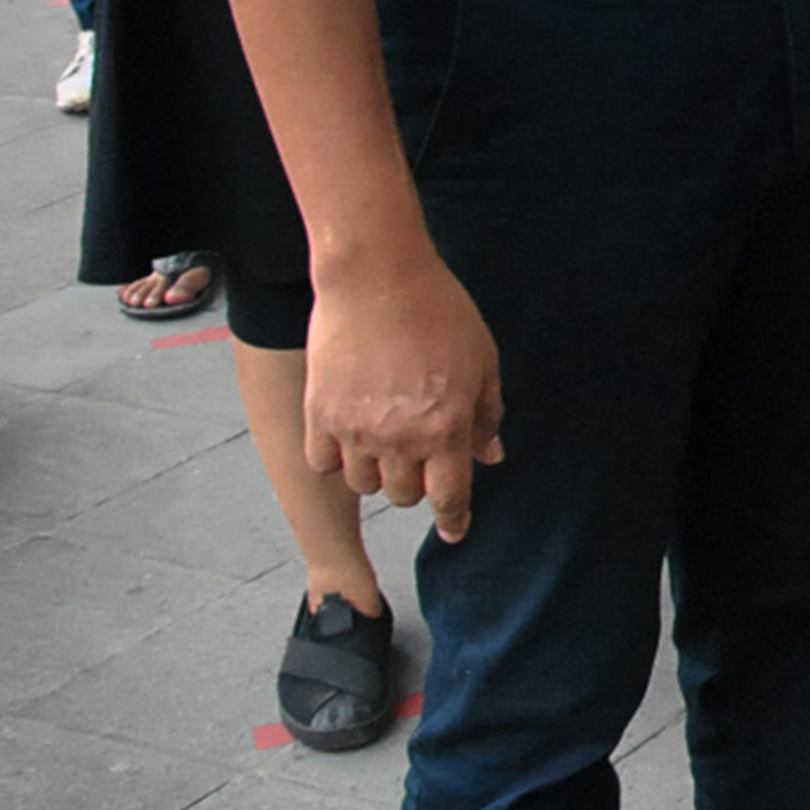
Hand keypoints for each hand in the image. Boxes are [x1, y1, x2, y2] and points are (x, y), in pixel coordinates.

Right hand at [303, 243, 503, 539]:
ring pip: (364, 484)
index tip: (453, 532)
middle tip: (420, 454)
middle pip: (404, 495)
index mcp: (444, 429)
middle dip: (417, 483)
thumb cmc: (439, 312)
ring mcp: (354, 430)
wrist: (375, 276)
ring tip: (385, 438)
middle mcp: (398, 439)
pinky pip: (324, 462)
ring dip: (378, 471)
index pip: (449, 497)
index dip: (453, 520)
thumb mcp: (482, 362)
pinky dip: (337, 457)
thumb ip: (486, 415)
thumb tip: (490, 456)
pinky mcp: (319, 414)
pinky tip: (350, 434)